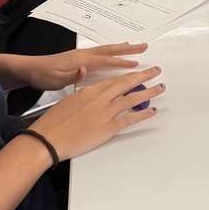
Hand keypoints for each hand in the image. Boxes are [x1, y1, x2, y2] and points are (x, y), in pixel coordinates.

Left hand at [7, 43, 148, 91]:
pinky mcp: (78, 58)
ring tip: (134, 46)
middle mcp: (83, 55)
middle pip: (109, 50)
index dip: (121, 62)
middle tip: (144, 46)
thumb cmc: (42, 76)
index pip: (105, 61)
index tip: (137, 64)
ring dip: (121, 47)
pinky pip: (100, 52)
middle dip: (128, 49)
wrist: (29, 69)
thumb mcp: (55, 80)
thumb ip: (72, 76)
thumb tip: (85, 70)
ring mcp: (80, 55)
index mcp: (80, 61)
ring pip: (105, 49)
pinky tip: (113, 53)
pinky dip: (111, 51)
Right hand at [28, 65, 165, 160]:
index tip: (138, 71)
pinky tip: (152, 110)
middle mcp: (99, 99)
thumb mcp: (69, 100)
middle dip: (144, 75)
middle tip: (156, 70)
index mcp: (89, 90)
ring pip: (132, 98)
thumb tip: (92, 91)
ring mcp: (104, 113)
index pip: (114, 79)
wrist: (48, 138)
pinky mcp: (107, 128)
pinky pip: (129, 119)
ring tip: (160, 87)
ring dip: (149, 92)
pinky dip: (143, 114)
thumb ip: (83, 93)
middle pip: (126, 83)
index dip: (128, 74)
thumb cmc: (54, 122)